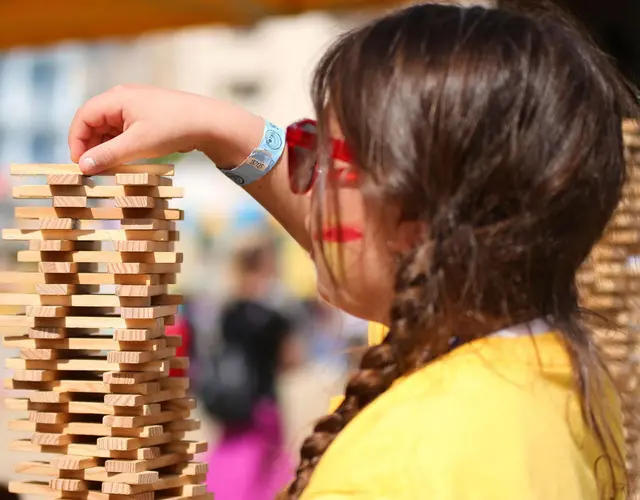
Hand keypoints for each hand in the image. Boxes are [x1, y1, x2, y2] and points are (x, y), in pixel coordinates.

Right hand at [68, 84, 264, 173]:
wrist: (209, 122)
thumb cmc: (173, 128)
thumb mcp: (137, 144)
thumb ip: (108, 155)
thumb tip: (82, 165)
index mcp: (116, 98)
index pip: (83, 117)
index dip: (77, 140)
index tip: (79, 164)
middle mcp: (123, 99)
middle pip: (95, 122)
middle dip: (91, 146)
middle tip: (94, 170)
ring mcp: (136, 107)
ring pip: (110, 129)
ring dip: (106, 148)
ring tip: (110, 168)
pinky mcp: (147, 117)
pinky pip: (125, 131)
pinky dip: (121, 146)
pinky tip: (125, 161)